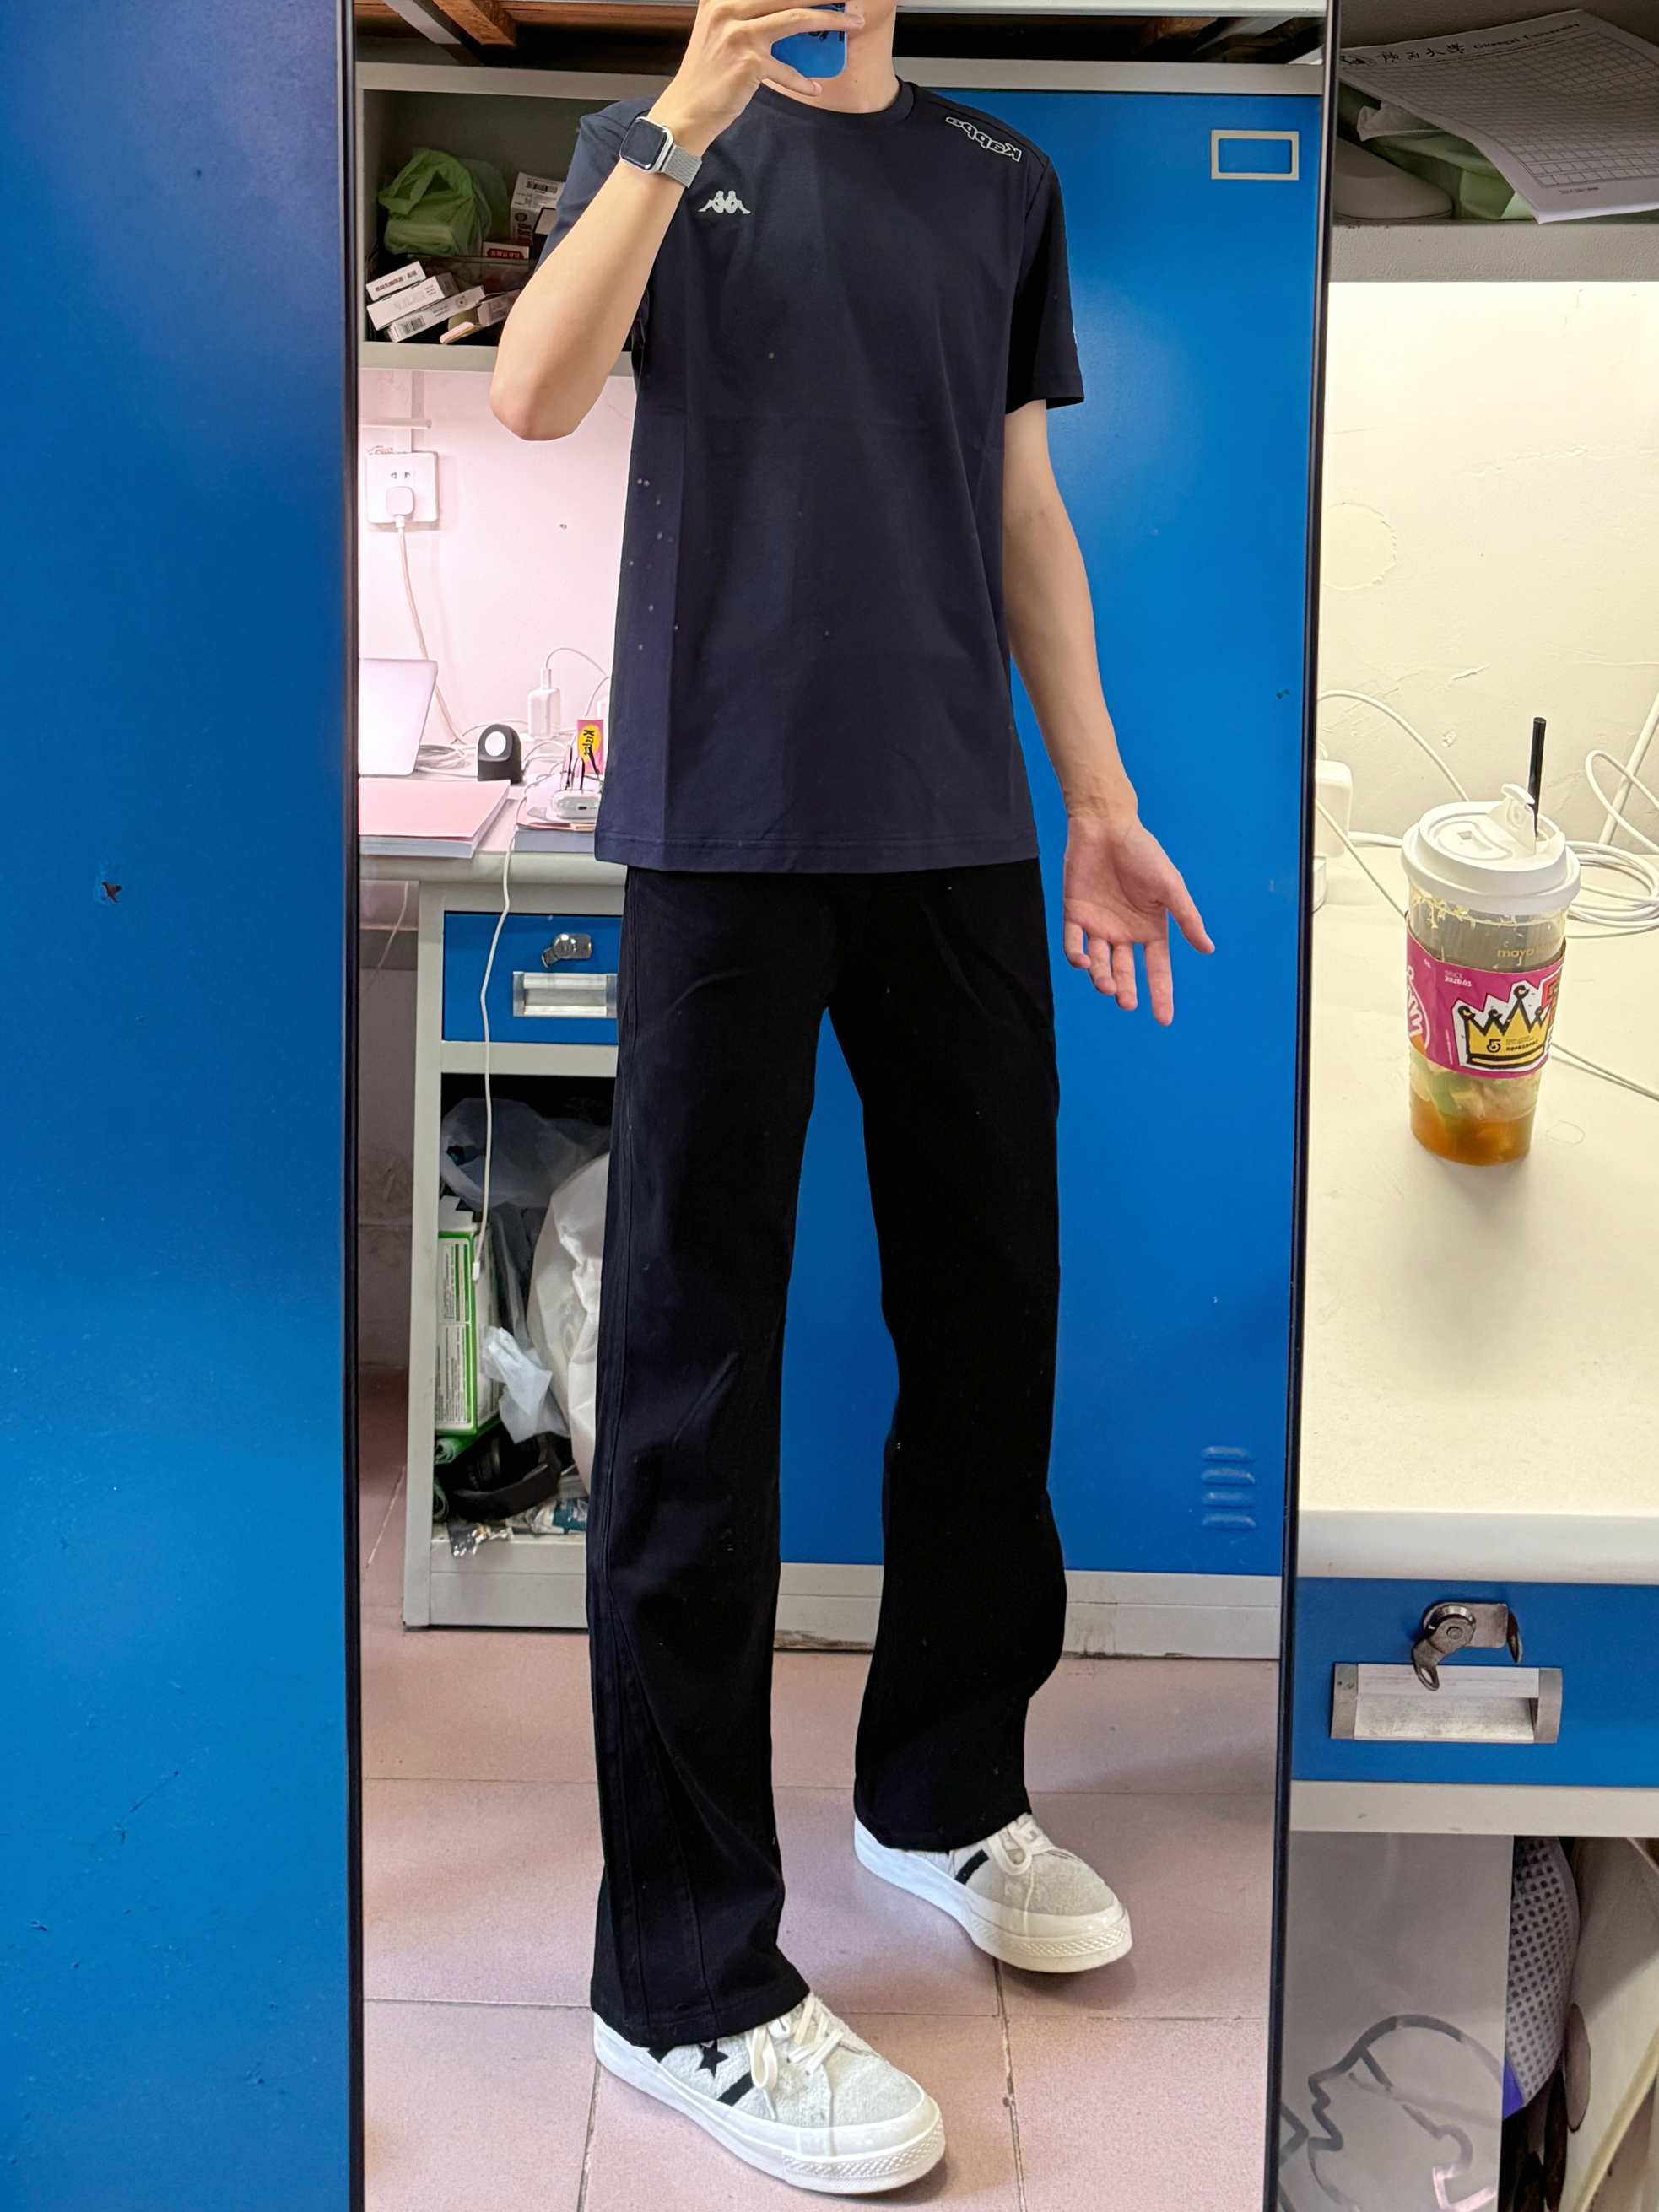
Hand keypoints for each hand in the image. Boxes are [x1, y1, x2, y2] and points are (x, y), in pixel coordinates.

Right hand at [651, 0, 863, 151]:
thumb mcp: (719, 32)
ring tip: (852, 23)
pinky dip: (803, 81)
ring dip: (829, 22)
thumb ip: (747, 16)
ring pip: (794, 19)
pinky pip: (787, 70)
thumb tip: (792, 15)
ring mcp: (737, 34)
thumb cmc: (707, 77)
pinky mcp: (747, 62)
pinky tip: (813, 88)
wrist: (686, 112)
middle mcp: (726, 8)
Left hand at [1062, 815, 1212, 1024]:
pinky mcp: (1075, 915)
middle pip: (1125, 971)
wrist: (1107, 826)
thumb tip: (1208, 949)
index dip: (1160, 993)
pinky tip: (1082, 961)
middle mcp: (1124, 933)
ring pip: (1098, 963)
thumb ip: (1186, 918)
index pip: (1157, 968)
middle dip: (1126, 989)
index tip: (1164, 1019)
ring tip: (1107, 985)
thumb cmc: (1143, 853)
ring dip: (1101, 977)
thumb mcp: (1170, 887)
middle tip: (1126, 1002)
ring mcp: (1098, 926)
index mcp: (1150, 929)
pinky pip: (1073, 942)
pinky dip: (1076, 955)